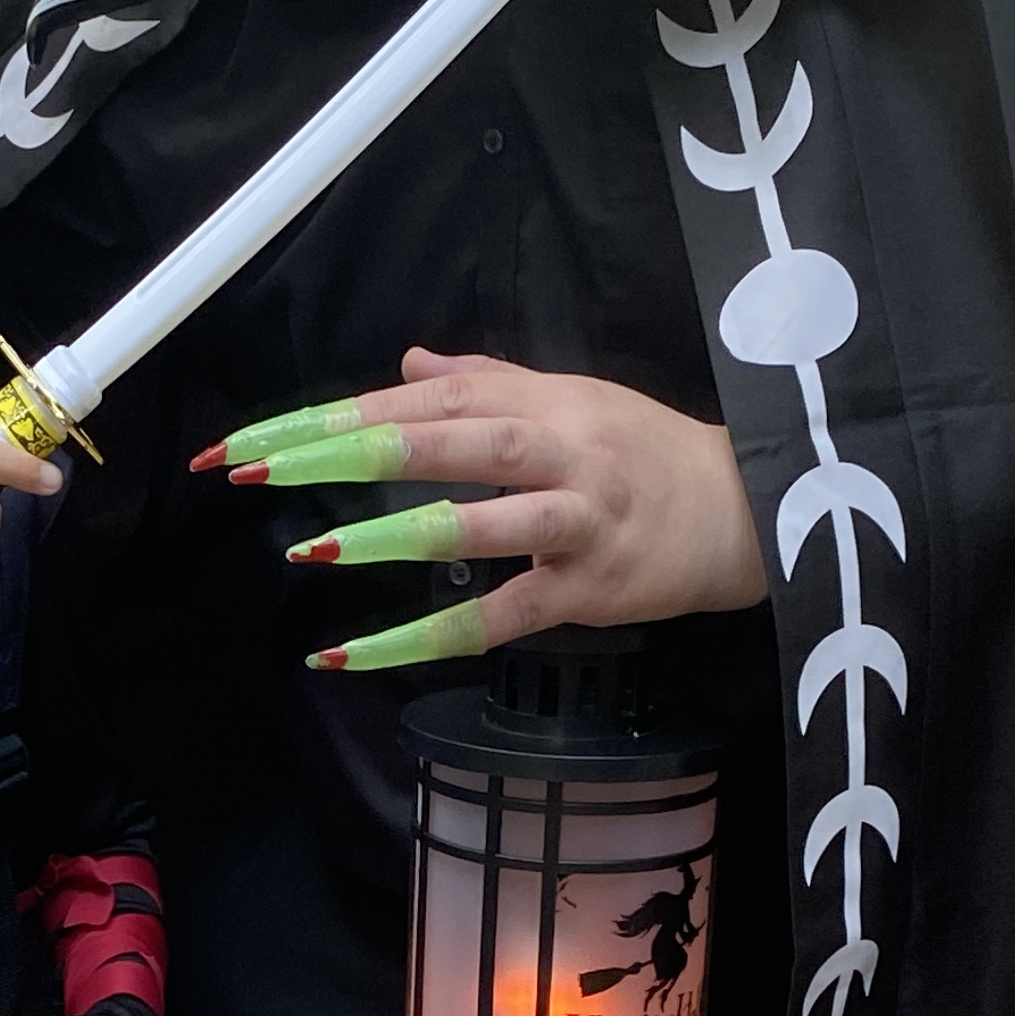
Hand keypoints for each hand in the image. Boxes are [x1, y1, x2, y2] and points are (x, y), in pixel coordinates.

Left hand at [302, 348, 764, 637]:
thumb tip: (405, 364)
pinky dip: (430, 635)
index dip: (350, 412)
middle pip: (449, 440)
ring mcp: (574, 523)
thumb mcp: (569, 398)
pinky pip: (502, 615)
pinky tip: (362, 651)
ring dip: (390, 537)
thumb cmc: (646, 453)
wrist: (747, 513)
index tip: (274, 432)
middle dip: (354, 452)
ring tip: (313, 552)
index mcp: (544, 402)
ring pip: (478, 522)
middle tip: (267, 469)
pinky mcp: (587, 591)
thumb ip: (484, 382)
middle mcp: (559, 454)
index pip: (434, 397)